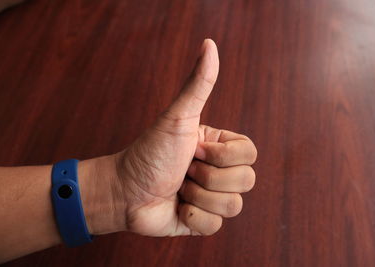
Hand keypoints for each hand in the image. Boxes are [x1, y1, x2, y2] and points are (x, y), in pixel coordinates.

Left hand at [113, 39, 256, 235]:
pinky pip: (216, 226)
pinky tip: (177, 207)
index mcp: (221, 147)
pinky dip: (192, 217)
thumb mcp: (177, 117)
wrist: (124, 191)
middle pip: (246, 180)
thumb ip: (198, 84)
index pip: (250, 154)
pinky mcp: (204, 221)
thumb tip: (209, 44)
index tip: (194, 149)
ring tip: (179, 188)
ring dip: (198, 196)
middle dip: (207, 177)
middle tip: (184, 169)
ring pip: (234, 206)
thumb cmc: (149, 151)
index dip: (222, 155)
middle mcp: (221, 172)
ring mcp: (214, 197)